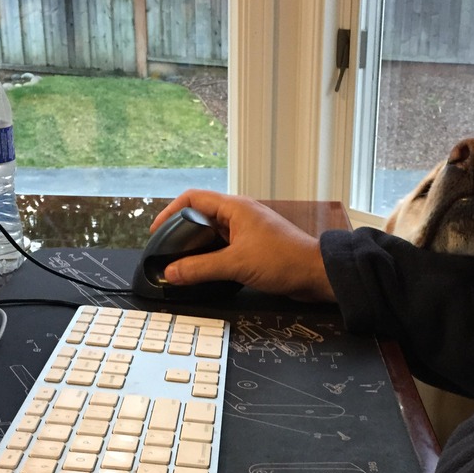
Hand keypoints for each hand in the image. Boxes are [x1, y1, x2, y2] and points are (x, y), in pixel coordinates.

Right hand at [150, 190, 336, 302]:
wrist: (316, 274)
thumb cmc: (285, 260)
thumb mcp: (236, 265)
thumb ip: (200, 269)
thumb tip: (172, 272)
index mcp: (235, 208)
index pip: (192, 198)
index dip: (170, 212)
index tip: (157, 230)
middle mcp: (240, 215)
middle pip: (201, 215)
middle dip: (182, 232)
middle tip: (168, 251)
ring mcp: (248, 230)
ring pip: (213, 233)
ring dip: (198, 246)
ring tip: (182, 262)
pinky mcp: (254, 246)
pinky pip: (225, 246)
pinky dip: (212, 256)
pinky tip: (206, 270)